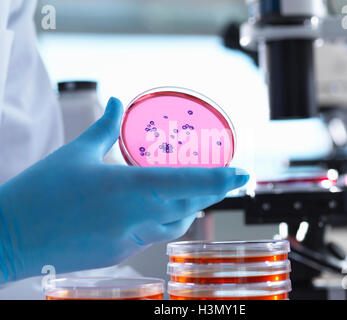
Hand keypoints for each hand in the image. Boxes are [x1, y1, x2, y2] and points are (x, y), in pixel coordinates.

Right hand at [0, 97, 248, 282]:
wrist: (11, 236)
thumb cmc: (41, 190)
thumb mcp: (76, 153)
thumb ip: (104, 126)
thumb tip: (117, 101)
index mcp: (126, 187)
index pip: (186, 183)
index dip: (219, 179)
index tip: (241, 173)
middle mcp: (135, 216)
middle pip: (190, 206)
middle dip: (213, 193)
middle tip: (228, 180)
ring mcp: (128, 240)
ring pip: (176, 225)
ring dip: (191, 209)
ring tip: (198, 193)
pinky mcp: (120, 254)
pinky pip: (155, 237)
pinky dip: (167, 222)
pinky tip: (162, 211)